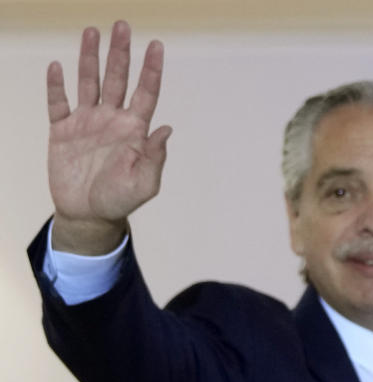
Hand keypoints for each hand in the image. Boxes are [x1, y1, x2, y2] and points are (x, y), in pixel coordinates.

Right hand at [47, 20, 171, 253]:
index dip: (151, 70)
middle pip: (117, 79)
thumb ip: (154, 157)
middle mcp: (112, 120)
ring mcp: (87, 123)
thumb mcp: (144, 184)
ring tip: (91, 31)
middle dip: (120, 53)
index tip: (156, 45)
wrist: (88, 215)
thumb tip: (166, 129)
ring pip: (89, 83)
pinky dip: (56, 86)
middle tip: (122, 26)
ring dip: (90, 58)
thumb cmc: (120, 201)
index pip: (146, 93)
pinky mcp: (62, 131)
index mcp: (134, 130)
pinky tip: (57, 67)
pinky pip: (57, 103)